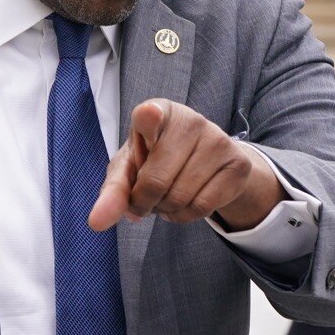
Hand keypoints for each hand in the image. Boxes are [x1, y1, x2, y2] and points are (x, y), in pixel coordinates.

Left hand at [88, 100, 284, 232]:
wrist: (203, 164)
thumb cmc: (155, 161)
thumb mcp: (129, 171)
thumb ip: (112, 193)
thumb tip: (96, 223)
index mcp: (157, 111)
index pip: (149, 115)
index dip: (148, 119)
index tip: (149, 115)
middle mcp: (190, 120)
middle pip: (155, 182)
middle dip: (145, 202)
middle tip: (147, 196)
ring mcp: (218, 140)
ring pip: (179, 198)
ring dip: (165, 210)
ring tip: (168, 195)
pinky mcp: (238, 164)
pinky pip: (202, 208)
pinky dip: (185, 216)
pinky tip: (186, 201)